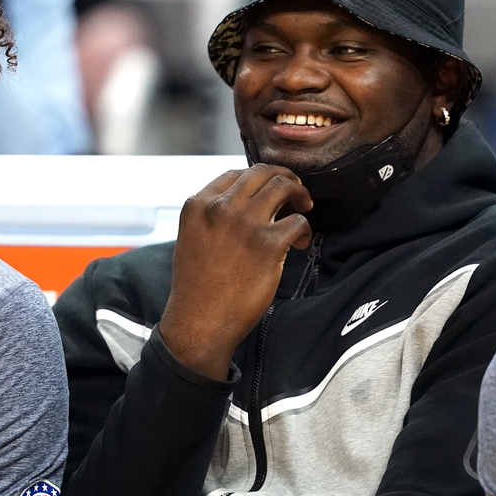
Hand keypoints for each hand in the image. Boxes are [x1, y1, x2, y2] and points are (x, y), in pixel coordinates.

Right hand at [159, 165, 312, 379]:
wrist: (199, 322)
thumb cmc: (196, 288)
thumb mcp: (191, 240)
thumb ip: (211, 218)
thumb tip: (242, 207)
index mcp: (199, 205)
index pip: (235, 174)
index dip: (258, 178)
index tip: (269, 187)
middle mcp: (221, 208)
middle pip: (262, 173)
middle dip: (283, 177)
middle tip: (295, 190)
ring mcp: (245, 223)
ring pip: (283, 186)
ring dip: (299, 194)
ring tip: (304, 207)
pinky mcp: (268, 244)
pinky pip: (298, 221)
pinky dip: (304, 229)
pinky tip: (299, 243)